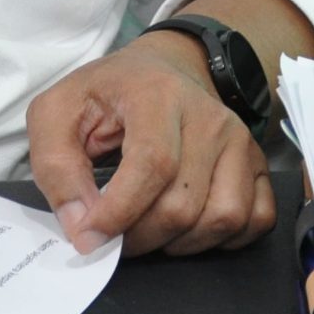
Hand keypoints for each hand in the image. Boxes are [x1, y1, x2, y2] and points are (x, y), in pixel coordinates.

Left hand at [26, 32, 273, 257]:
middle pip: (184, 203)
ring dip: (179, 243)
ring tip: (148, 230)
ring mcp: (240, 140)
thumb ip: (55, 167)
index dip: (120, 212)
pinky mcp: (258, 163)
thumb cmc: (107, 95)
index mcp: (157, 95)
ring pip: (223, 218)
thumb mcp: (56, 113)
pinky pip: (256, 219)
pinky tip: (189, 228)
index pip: (153, 165)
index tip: (89, 237)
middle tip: (113, 236)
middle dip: (140, 236)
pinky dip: (223, 240)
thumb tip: (82, 227)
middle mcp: (209, 117)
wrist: (161, 70)